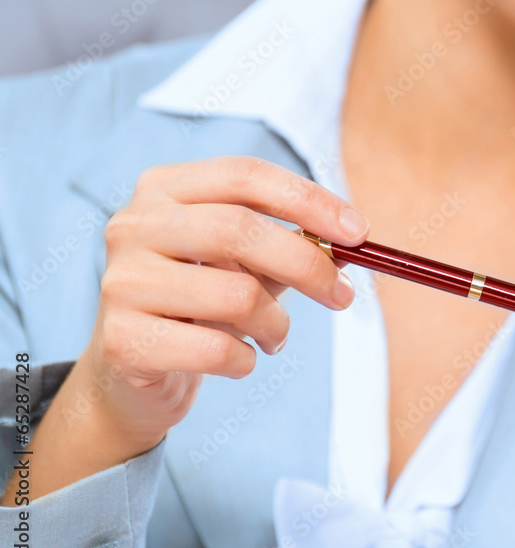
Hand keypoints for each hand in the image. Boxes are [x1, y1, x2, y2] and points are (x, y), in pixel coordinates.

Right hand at [76, 157, 367, 453]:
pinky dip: (246, 360)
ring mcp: (122, 281)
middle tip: (341, 295)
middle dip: (307, 265)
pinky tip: (237, 359)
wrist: (132, 372)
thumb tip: (351, 241)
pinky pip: (216, 349)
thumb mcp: (243, 263)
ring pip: (235, 295)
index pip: (245, 175)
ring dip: (276, 323)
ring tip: (273, 336)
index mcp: (164, 189)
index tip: (359, 233)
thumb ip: (290, 244)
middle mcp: (134, 225)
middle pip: (239, 229)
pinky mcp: (124, 341)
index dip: (309, 200)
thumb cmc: (200, 304)